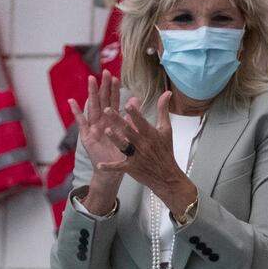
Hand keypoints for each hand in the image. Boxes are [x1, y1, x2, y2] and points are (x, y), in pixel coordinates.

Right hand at [69, 73, 126, 209]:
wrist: (114, 171)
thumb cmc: (121, 153)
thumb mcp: (128, 133)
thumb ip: (130, 116)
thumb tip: (135, 99)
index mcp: (112, 121)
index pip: (113, 101)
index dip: (113, 90)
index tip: (115, 77)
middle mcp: (102, 121)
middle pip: (102, 101)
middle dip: (103, 87)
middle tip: (104, 72)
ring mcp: (93, 128)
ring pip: (92, 108)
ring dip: (91, 94)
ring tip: (91, 80)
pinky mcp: (87, 136)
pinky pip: (81, 123)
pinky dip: (76, 112)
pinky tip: (72, 102)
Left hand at [95, 90, 194, 208]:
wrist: (167, 176)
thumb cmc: (166, 150)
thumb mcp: (166, 129)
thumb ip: (163, 110)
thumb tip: (167, 93)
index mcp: (151, 134)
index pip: (142, 121)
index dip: (135, 113)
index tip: (128, 103)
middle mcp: (143, 144)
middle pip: (129, 131)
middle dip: (118, 121)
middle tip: (107, 110)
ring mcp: (136, 156)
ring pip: (124, 146)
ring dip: (115, 139)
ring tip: (106, 130)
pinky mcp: (131, 168)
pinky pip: (119, 167)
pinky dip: (109, 167)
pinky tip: (99, 165)